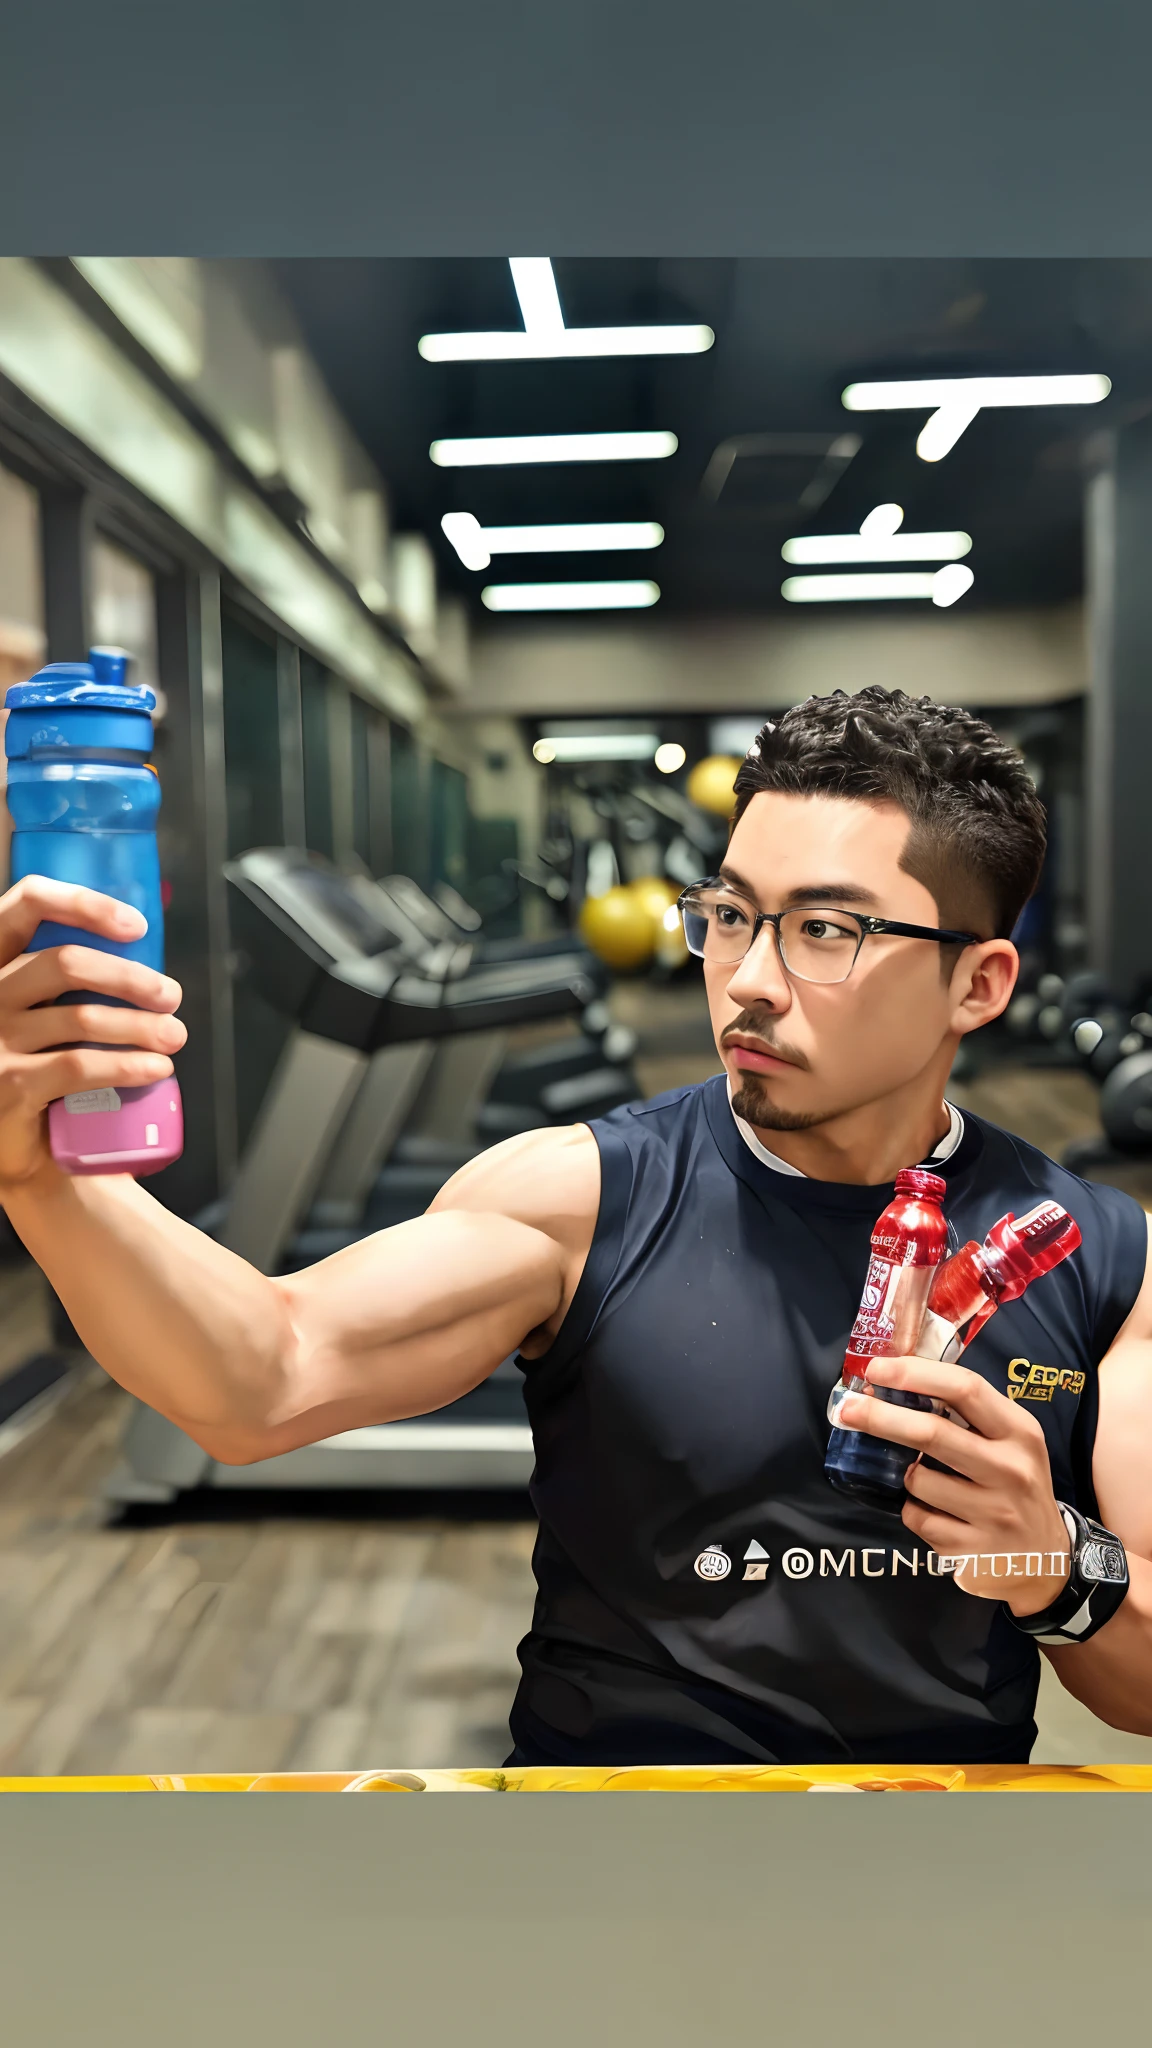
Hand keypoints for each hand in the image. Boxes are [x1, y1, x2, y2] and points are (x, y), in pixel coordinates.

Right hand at [0, 878, 185, 1188]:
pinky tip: (156, 1069)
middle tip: (169, 996)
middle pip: (65, 961)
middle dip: (130, 977)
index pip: (27, 904)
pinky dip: (128, 1065)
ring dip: (141, 1026)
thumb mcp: (33, 1013)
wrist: (8, 1144)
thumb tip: (139, 958)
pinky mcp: (10, 1085)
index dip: (83, 904)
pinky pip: (81, 1066)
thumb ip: (63, 983)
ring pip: (82, 1017)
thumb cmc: (28, 1069)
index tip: (135, 926)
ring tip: (172, 1036)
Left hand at [840, 1356, 1070, 1614]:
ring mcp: (993, 1514)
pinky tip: (935, 1512)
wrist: (1045, 1561)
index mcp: (1020, 1432)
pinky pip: (918, 1518)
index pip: (965, 1388)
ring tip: (925, 1479)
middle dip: (880, 1417)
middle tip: (846, 1409)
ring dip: (907, 1475)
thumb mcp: (1011, 1442)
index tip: (876, 1369)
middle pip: (932, 1432)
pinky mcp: (972, 1550)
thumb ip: (967, 1413)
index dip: (914, 1374)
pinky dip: (914, 1510)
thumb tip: (895, 1382)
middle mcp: (1011, 1470)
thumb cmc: (1015, 1485)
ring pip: (918, 1480)